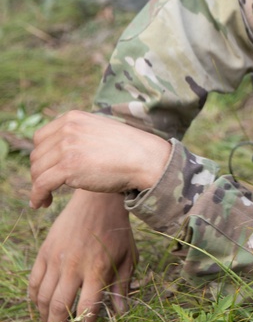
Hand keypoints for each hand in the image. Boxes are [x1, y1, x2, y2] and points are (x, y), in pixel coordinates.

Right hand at [28, 190, 136, 321]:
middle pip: (60, 307)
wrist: (98, 201)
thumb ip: (123, 285)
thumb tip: (121, 312)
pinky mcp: (45, 251)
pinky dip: (34, 298)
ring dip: (44, 317)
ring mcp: (57, 259)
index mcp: (98, 269)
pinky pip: (34, 280)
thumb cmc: (118, 230)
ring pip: (43, 297)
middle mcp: (75, 266)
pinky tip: (40, 306)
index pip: (87, 308)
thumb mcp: (129, 256)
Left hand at [30, 110, 169, 208]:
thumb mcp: (99, 131)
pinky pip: (41, 184)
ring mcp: (67, 147)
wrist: (146, 159)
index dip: (42, 156)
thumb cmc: (128, 149)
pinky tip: (42, 204)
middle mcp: (68, 129)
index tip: (47, 169)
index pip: (41, 137)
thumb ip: (78, 134)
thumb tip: (58, 150)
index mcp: (73, 117)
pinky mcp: (69, 167)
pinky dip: (37, 196)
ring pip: (37, 170)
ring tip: (46, 196)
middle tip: (49, 186)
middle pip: (37, 155)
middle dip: (40, 172)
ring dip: (39, 186)